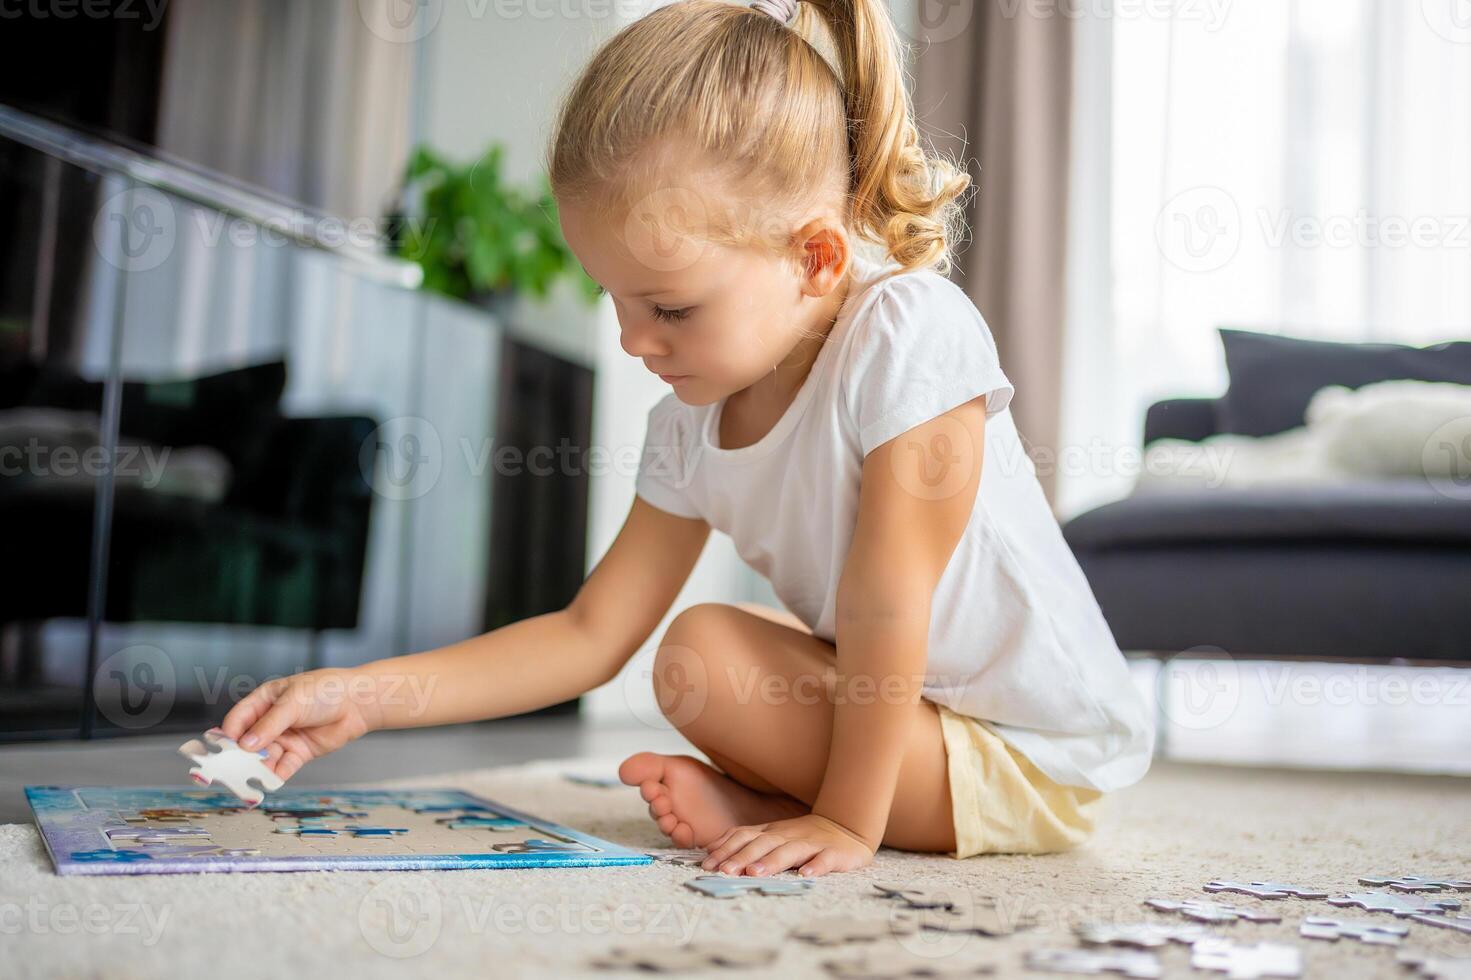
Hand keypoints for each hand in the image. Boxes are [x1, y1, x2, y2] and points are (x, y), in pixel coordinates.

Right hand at [218, 668, 380, 781]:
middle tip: (227, 772)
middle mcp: (271, 721)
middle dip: (237, 758)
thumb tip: (246, 744)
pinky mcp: (299, 752)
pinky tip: (271, 782)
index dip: (228, 735)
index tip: (220, 750)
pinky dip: (275, 776)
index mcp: (264, 701)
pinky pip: (282, 767)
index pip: (237, 720)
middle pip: (247, 743)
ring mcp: (284, 738)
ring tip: (251, 780)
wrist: (358, 702)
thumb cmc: (327, 690)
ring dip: (256, 769)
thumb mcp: (294, 701)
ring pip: (263, 758)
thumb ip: (270, 724)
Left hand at [700, 813, 875, 877]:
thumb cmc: (802, 837)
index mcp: (771, 832)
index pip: (744, 837)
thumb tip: (711, 851)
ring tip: (755, 874)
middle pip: (762, 844)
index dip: (725, 849)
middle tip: (725, 872)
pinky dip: (815, 866)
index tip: (707, 865)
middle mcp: (787, 835)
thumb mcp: (772, 836)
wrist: (846, 826)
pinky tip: (806, 875)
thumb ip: (745, 842)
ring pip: (789, 851)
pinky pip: (824, 859)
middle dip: (742, 857)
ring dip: (771, 862)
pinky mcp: (834, 853)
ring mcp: (811, 843)